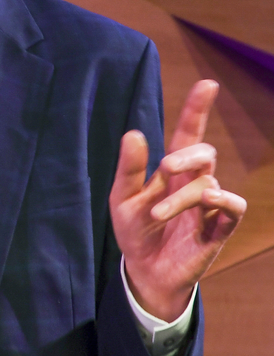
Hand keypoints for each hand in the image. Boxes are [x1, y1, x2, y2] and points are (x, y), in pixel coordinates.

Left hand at [109, 80, 245, 321]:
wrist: (144, 271)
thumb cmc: (134, 231)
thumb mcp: (122, 198)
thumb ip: (129, 169)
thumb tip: (133, 133)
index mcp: (170, 170)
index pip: (187, 133)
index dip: (197, 109)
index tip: (208, 84)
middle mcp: (192, 182)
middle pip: (204, 152)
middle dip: (187, 155)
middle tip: (165, 167)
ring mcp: (208, 206)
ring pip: (208, 185)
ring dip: (181, 198)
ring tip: (155, 214)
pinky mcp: (218, 229)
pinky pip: (233, 208)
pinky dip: (223, 202)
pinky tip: (206, 206)